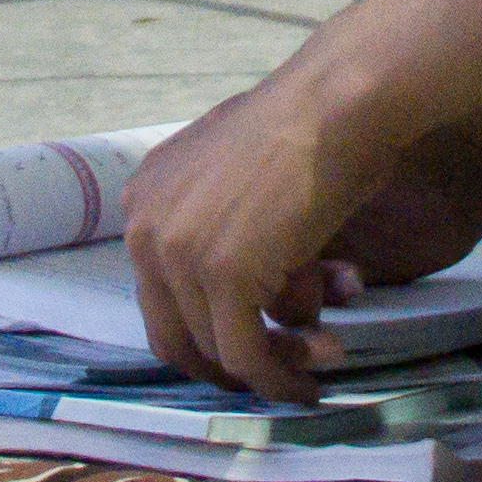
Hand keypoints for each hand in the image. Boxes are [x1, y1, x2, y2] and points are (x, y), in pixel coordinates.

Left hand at [123, 0, 481, 399]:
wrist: (338, 105)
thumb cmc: (307, 129)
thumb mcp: (243, 184)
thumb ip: (233, 238)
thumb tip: (271, 311)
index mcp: (143, 199)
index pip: (159, 297)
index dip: (209, 333)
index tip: (255, 348)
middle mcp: (144, 227)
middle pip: (174, 336)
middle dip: (232, 363)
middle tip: (282, 369)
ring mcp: (177, 253)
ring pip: (218, 351)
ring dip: (275, 364)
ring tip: (323, 354)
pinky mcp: (222, 277)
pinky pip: (248, 356)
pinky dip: (282, 376)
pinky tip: (317, 373)